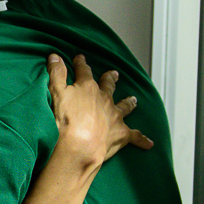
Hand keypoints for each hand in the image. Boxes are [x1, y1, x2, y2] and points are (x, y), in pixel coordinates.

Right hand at [46, 53, 152, 168]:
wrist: (78, 146)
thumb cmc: (65, 121)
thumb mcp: (56, 92)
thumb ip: (56, 73)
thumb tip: (55, 56)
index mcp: (88, 88)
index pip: (84, 71)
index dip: (81, 64)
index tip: (80, 59)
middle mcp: (105, 99)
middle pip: (109, 86)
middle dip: (110, 79)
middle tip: (114, 74)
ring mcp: (115, 117)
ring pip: (125, 107)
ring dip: (128, 102)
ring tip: (133, 99)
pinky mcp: (121, 134)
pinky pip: (135, 136)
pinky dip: (141, 139)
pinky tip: (149, 143)